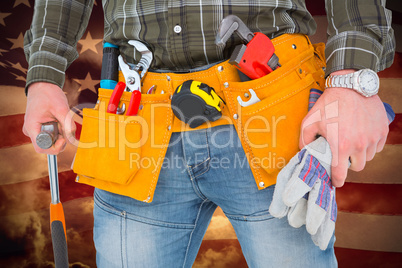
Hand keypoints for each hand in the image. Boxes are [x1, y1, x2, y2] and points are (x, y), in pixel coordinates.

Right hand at [23, 82, 75, 154]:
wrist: (43, 85)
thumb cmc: (49, 94)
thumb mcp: (62, 109)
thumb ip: (68, 125)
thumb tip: (72, 140)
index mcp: (32, 126)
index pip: (41, 147)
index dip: (55, 147)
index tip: (64, 139)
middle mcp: (31, 130)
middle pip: (47, 145)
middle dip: (59, 140)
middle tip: (65, 128)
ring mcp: (34, 129)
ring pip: (49, 140)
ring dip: (59, 134)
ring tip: (60, 120)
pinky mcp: (38, 127)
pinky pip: (49, 135)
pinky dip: (57, 131)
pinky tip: (57, 120)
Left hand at [299, 69, 388, 186]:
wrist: (350, 86)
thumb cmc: (328, 104)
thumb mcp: (309, 121)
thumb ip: (304, 140)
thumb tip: (304, 153)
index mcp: (340, 146)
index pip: (340, 174)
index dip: (337, 180)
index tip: (335, 182)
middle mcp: (359, 145)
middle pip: (357, 167)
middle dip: (348, 163)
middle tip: (342, 153)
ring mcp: (373, 138)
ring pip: (368, 157)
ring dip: (360, 154)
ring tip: (351, 142)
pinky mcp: (382, 131)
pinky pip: (378, 146)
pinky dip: (370, 145)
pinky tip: (361, 135)